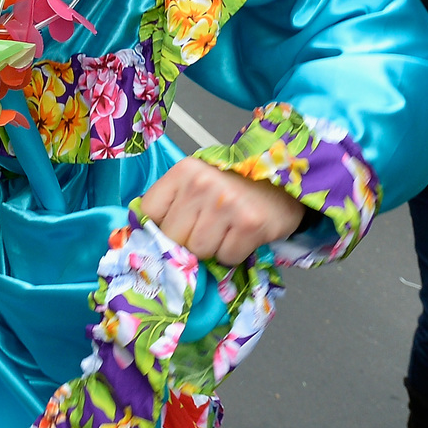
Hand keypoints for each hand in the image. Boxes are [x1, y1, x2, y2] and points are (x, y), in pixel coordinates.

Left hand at [138, 157, 305, 264]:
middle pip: (173, 237)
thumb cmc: (235, 184)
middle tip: (208, 227)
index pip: (149, 212)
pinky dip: (234, 254)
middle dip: (187, 241)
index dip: (161, 226)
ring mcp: (227, 204)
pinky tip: (242, 235)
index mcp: (184, 170)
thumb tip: (143, 237)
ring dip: (212, 248)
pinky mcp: (250, 224)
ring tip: (227, 229)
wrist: (283, 181)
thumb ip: (173, 203)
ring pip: (199, 251)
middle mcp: (202, 184)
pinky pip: (226, 257)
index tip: (177, 225)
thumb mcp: (198, 182)